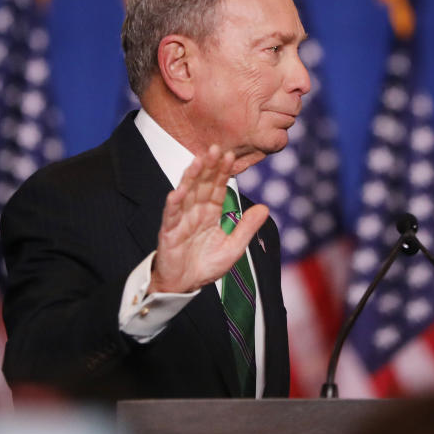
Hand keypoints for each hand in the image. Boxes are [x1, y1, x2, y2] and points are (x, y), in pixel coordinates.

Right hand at [149, 144, 268, 293]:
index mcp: (211, 213)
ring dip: (192, 177)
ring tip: (199, 161)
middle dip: (209, 167)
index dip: (223, 172)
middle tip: (216, 148)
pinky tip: (179, 190)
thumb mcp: (233, 248)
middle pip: (202, 184)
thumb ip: (246, 228)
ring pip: (186, 193)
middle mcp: (195, 212)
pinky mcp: (169, 231)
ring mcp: (181, 220)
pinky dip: (174, 202)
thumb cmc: (206, 266)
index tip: (230, 156)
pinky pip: (171, 214)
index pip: (218, 188)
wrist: (185, 285)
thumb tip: (265, 207)